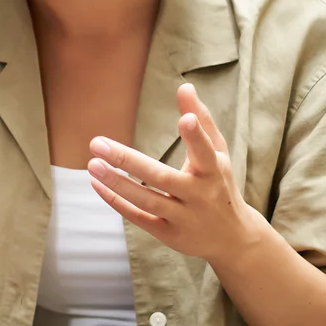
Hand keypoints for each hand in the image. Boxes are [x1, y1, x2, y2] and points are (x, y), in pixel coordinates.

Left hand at [86, 83, 263, 266]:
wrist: (232, 238)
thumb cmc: (220, 185)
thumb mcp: (219, 154)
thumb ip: (201, 122)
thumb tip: (185, 87)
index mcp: (213, 171)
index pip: (205, 152)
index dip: (196, 137)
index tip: (185, 119)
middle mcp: (198, 195)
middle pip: (161, 177)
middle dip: (128, 160)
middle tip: (96, 142)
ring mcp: (183, 217)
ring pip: (146, 200)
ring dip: (116, 182)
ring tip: (92, 163)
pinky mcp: (168, 233)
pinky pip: (138, 218)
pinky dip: (116, 202)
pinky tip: (96, 184)